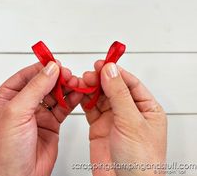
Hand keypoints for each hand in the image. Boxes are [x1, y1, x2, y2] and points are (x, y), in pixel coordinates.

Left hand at [0, 61, 82, 175]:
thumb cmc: (6, 152)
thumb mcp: (16, 113)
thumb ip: (35, 88)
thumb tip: (49, 69)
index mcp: (7, 98)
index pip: (26, 76)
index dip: (42, 68)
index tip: (56, 63)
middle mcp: (23, 105)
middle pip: (43, 83)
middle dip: (58, 78)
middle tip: (69, 76)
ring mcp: (38, 114)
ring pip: (55, 94)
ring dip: (67, 88)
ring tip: (77, 84)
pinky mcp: (51, 123)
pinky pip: (63, 107)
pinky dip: (72, 100)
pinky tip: (78, 95)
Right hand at [80, 60, 166, 175]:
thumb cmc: (141, 161)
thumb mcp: (132, 122)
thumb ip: (119, 94)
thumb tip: (110, 71)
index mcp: (146, 108)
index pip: (130, 83)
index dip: (116, 72)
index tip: (103, 64)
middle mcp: (129, 112)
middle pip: (113, 87)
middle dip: (101, 79)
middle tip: (89, 74)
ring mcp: (113, 119)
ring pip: (100, 97)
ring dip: (91, 88)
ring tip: (82, 82)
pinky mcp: (99, 126)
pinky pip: (91, 108)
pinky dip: (84, 100)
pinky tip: (80, 94)